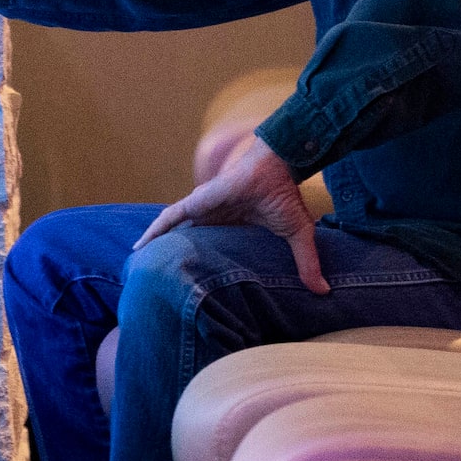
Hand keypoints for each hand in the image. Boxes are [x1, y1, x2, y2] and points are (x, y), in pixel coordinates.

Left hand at [134, 138, 329, 293]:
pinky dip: (154, 230)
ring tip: (137, 263)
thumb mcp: (296, 236)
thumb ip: (306, 263)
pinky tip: (139, 245)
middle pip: (183, 241)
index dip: (196, 263)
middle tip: (153, 279)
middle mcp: (212, 218)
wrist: (277, 169)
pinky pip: (169, 217)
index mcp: (231, 225)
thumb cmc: (284, 196)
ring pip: (171, 230)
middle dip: (167, 256)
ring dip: (154, 244)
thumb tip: (324, 292)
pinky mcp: (196, 202)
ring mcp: (202, 209)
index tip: (187, 284)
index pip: (207, 248)